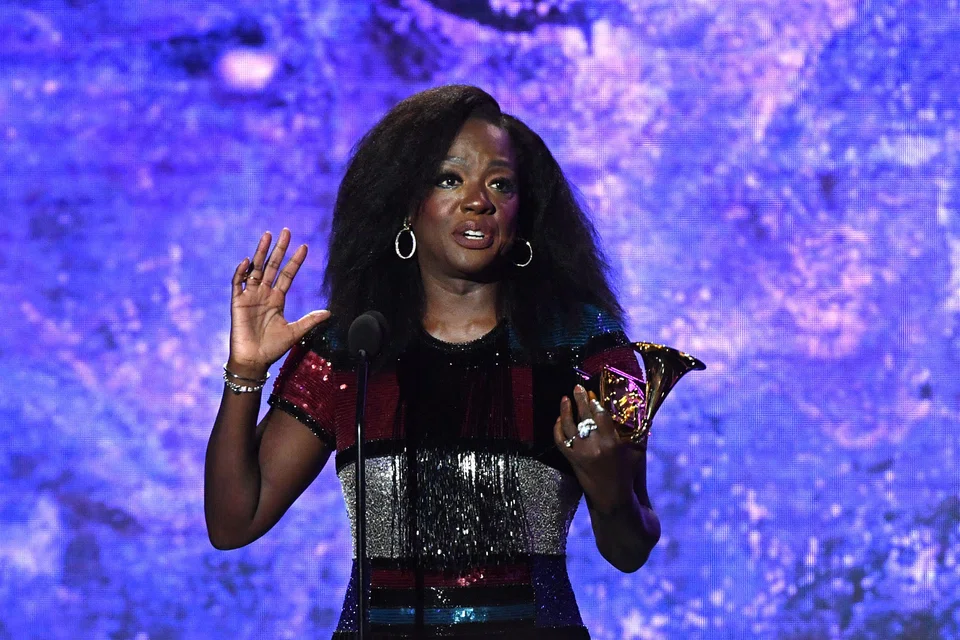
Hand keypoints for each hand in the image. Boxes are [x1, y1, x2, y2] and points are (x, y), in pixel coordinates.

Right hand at [228, 229, 329, 375]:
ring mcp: (250, 296)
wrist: (254, 360)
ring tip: (267, 236)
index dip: (295, 261)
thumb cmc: (273, 348)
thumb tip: (329, 312)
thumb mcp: (295, 332)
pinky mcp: (237, 302)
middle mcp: (264, 294)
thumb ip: (310, 321)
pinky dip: (241, 272)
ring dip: (261, 252)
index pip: (287, 275)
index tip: (304, 247)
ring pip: (256, 269)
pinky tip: (248, 261)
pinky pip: (238, 283)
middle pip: (273, 266)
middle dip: (279, 249)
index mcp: (277, 299)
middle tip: (286, 231)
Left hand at [553, 385, 645, 512]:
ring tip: (565, 399)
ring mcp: (581, 453)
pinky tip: (558, 420)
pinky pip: (561, 442)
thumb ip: (638, 435)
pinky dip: (557, 430)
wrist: (613, 500)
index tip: (592, 394)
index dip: (595, 403)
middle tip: (576, 388)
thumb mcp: (636, 454)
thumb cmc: (628, 476)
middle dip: (580, 400)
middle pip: (584, 417)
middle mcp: (595, 446)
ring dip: (565, 411)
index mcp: (612, 443)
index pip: (601, 416)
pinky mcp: (572, 461)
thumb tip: (643, 416)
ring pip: (569, 426)